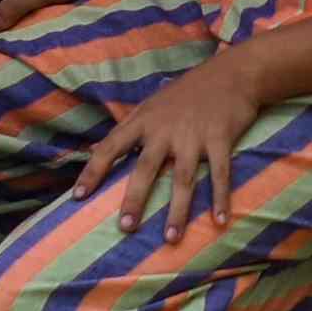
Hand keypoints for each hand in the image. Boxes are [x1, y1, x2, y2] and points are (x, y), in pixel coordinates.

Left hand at [73, 57, 254, 240]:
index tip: (78, 196)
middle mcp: (166, 130)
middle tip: (126, 228)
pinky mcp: (221, 139)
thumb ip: (129, 127)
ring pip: (183, 178)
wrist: (233, 73)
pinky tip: (220, 220)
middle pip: (146, 168)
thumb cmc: (188, 91)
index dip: (93, 171)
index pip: (111, 147)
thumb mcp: (152, 103)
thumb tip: (99, 149)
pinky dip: (221, 198)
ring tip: (171, 238)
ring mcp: (194, 136)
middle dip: (135, 199)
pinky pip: (220, 174)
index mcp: (144, 120)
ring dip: (178, 210)